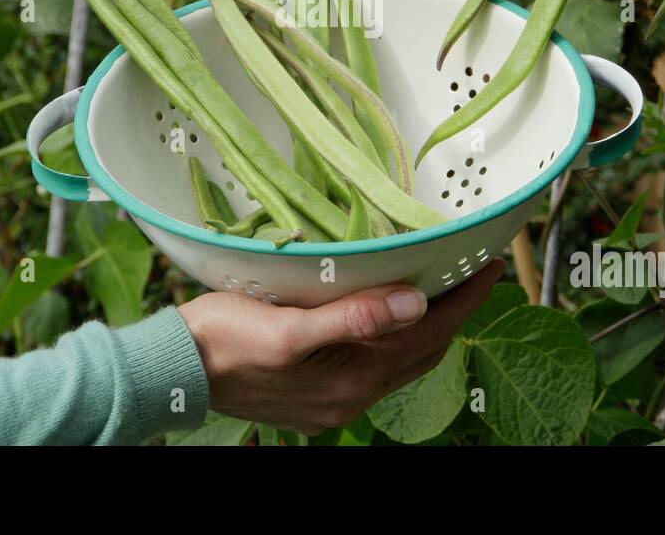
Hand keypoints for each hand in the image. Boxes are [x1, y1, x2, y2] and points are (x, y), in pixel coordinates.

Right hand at [178, 260, 504, 434]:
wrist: (175, 370)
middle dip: (452, 311)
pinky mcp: (317, 395)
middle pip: (421, 351)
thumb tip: (416, 304)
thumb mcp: (289, 327)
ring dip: (425, 326)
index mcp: (352, 377)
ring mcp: (335, 399)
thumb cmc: (223, 339)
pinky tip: (387, 317)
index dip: (462, 299)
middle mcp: (352, 395)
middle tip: (473, 271)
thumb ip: (354, 318)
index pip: (426, 334)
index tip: (489, 265)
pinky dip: (394, 339)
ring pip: (400, 360)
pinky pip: (374, 366)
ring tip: (440, 288)